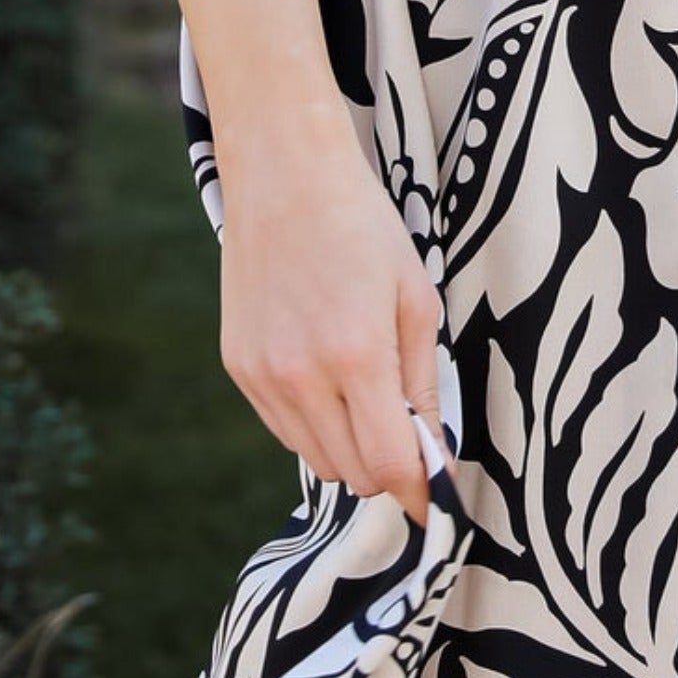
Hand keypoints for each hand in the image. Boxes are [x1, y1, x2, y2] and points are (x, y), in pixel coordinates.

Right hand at [220, 108, 446, 522]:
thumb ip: (423, 383)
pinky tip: (329, 381)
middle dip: (389, 468)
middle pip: (354, 472)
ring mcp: (262, 375)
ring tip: (369, 399)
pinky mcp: (238, 368)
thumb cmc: (363, 228)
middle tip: (410, 436)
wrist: (284, 174)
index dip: (421, 493)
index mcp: (356, 357)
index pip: (391, 464)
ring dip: (351, 449)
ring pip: (316, 459)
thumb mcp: (416, 300)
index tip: (439, 503)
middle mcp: (301, 376)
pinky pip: (284, 430)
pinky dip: (315, 426)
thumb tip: (433, 455)